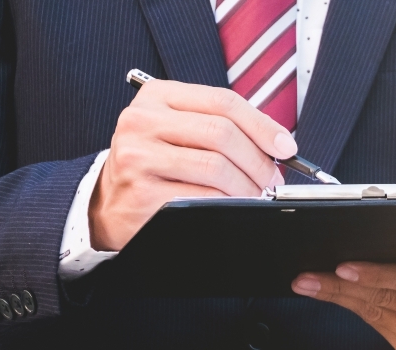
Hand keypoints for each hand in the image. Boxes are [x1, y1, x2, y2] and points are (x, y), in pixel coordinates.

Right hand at [89, 80, 297, 250]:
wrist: (109, 203)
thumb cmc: (157, 165)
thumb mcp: (181, 131)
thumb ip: (223, 126)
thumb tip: (278, 142)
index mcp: (157, 96)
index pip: (223, 102)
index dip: (263, 125)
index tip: (286, 146)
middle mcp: (142, 121)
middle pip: (222, 134)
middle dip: (258, 161)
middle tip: (272, 179)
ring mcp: (138, 157)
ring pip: (216, 168)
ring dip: (247, 186)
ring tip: (254, 195)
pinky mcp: (142, 193)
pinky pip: (202, 198)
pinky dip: (228, 204)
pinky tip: (232, 206)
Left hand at [291, 253, 395, 349]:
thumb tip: (375, 238)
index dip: (375, 274)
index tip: (341, 268)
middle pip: (389, 301)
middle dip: (342, 288)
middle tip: (308, 277)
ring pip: (380, 317)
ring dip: (342, 301)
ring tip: (312, 286)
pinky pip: (383, 330)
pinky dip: (360, 312)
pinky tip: (340, 300)